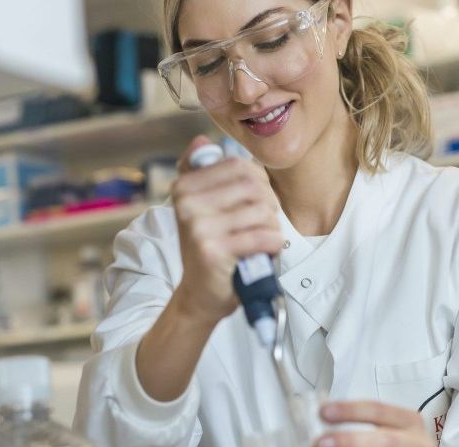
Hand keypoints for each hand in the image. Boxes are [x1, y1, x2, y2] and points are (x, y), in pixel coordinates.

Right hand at [172, 135, 282, 322]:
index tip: (256, 204)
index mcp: (184, 186)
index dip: (261, 183)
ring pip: (262, 212)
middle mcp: (187, 202)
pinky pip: (263, 236)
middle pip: (255, 187)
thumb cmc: (210, 247)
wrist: (200, 294)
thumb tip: (201, 139)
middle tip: (263, 225)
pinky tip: (264, 252)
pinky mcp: (213, 249)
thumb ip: (202, 173)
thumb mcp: (201, 207)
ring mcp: (198, 226)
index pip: (241, 166)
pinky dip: (273, 245)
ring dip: (272, 228)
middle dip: (269, 206)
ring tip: (261, 240)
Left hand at [315, 401, 436, 446]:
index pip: (379, 411)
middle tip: (321, 445)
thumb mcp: (376, 437)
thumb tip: (320, 438)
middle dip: (351, 442)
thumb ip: (353, 435)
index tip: (323, 412)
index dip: (350, 410)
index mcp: (408, 421)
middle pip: (387, 441)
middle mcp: (419, 445)